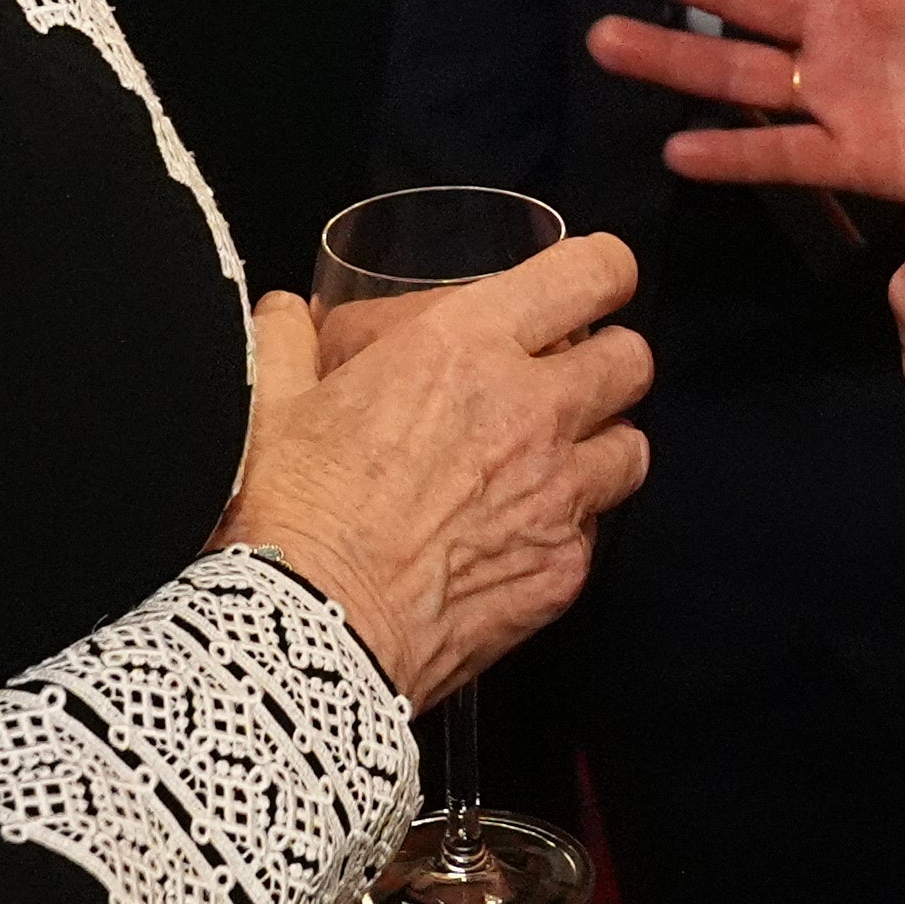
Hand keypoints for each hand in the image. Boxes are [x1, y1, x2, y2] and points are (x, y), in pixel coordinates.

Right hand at [220, 234, 649, 707]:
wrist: (310, 632)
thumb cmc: (290, 512)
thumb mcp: (271, 404)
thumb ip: (287, 341)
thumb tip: (288, 313)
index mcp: (465, 346)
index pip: (590, 274)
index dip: (603, 271)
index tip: (594, 283)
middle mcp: (531, 410)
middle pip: (631, 359)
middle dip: (609, 359)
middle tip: (568, 376)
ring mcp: (558, 495)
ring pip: (633, 447)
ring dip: (602, 444)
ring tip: (556, 460)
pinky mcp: (562, 569)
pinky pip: (598, 532)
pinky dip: (572, 527)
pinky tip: (522, 536)